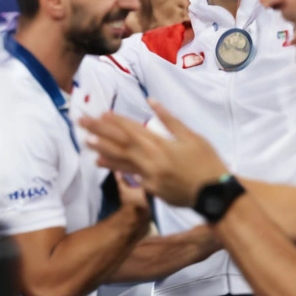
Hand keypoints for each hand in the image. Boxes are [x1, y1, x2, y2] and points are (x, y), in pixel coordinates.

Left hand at [80, 102, 227, 207]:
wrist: (214, 193)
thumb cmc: (207, 161)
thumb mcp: (192, 136)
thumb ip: (170, 120)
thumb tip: (151, 102)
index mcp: (162, 146)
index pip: (133, 130)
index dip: (116, 121)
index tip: (100, 113)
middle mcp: (151, 162)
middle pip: (121, 144)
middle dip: (100, 132)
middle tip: (82, 122)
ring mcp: (149, 178)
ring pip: (121, 161)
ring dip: (103, 150)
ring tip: (86, 142)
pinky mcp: (151, 189)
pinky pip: (130, 175)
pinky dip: (115, 166)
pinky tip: (102, 161)